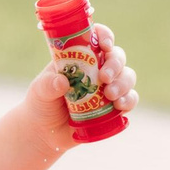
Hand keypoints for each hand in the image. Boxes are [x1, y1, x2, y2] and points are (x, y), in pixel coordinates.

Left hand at [21, 23, 136, 150]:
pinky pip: (130, 99)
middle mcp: (97, 69)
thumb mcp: (39, 92)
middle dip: (115, 64)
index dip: (105, 36)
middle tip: (105, 77)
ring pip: (127, 76)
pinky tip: (120, 106)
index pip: (97, 38)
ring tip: (110, 95)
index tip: (105, 45)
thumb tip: (62, 82)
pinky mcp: (113, 107)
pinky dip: (129, 100)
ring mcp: (107, 87)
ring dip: (123, 83)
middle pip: (116, 56)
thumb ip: (47, 85)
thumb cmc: (41, 104)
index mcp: (80, 57)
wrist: (45, 133)